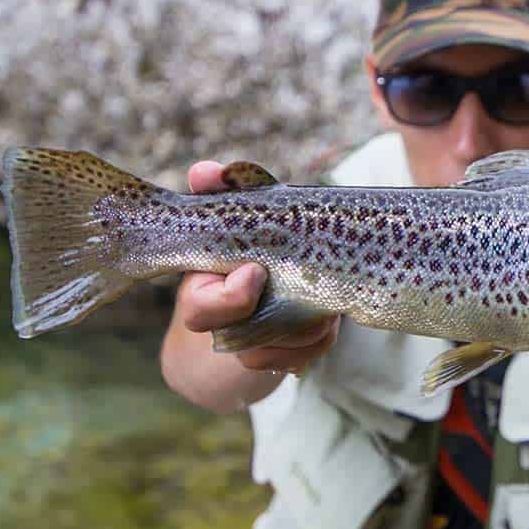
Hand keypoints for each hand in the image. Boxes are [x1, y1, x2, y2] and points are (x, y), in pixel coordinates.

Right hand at [176, 160, 338, 373]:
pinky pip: (306, 356)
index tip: (256, 272)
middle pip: (244, 339)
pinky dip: (321, 338)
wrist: (263, 286)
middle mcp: (223, 327)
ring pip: (281, 349)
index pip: (200, 310)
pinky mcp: (286, 357)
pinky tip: (329, 314)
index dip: (230, 298)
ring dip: (308, 323)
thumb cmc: (248, 241)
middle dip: (279, 316)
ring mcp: (252, 347)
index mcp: (202, 292)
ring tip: (324, 295)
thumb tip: (205, 171)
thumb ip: (218, 191)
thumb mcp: (234, 214)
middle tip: (306, 287)